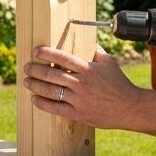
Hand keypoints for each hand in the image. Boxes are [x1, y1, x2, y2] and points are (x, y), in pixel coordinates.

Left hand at [21, 45, 141, 128]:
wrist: (129, 107)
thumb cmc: (119, 83)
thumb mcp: (109, 63)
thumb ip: (95, 51)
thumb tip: (85, 41)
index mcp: (88, 69)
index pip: (62, 57)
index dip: (47, 53)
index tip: (35, 51)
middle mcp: (81, 83)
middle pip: (52, 74)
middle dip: (35, 70)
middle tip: (26, 67)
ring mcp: (79, 100)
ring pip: (51, 91)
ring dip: (36, 85)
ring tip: (27, 81)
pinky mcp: (78, 114)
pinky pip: (56, 109)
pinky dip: (43, 104)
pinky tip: (35, 99)